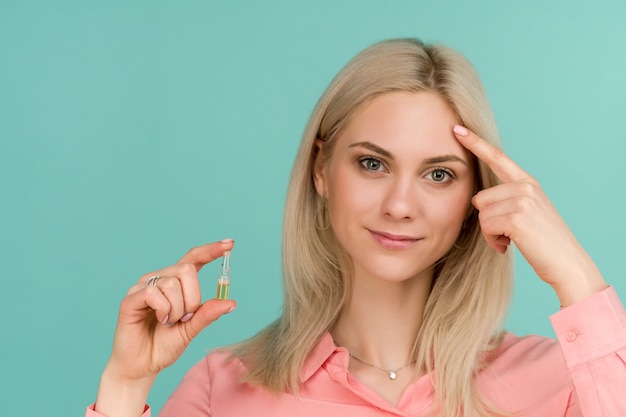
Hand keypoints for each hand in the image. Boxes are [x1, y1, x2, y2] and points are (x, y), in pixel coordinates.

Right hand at [95, 239, 235, 416]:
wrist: (143, 366)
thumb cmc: (164, 345)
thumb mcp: (192, 329)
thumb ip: (208, 314)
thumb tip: (231, 302)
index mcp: (176, 282)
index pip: (194, 258)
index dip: (211, 250)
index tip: (230, 243)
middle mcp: (160, 278)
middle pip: (187, 269)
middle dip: (193, 298)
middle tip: (184, 318)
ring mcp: (144, 286)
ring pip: (172, 283)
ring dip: (178, 309)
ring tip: (168, 322)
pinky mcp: (131, 298)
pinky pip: (154, 293)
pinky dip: (163, 309)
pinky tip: (159, 320)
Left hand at [453, 125, 605, 306]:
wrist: (567, 264)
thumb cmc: (544, 243)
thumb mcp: (528, 212)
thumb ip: (508, 199)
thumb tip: (478, 200)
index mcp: (528, 182)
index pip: (497, 157)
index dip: (475, 142)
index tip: (457, 128)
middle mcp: (526, 187)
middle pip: (480, 199)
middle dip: (488, 220)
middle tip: (510, 233)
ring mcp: (523, 200)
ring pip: (481, 214)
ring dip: (491, 233)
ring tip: (513, 239)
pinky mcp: (518, 217)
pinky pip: (486, 227)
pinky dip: (494, 241)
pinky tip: (511, 245)